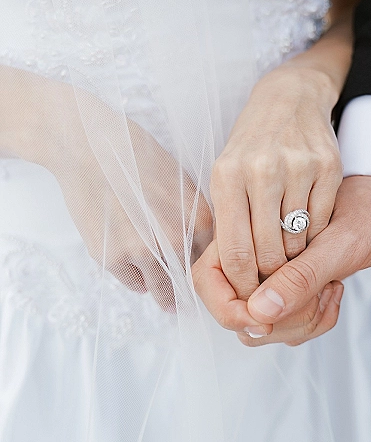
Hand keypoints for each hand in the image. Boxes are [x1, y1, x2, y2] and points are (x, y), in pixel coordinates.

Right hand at [18, 74, 211, 311]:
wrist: (88, 147)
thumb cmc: (135, 156)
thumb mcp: (180, 180)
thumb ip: (194, 216)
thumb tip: (200, 248)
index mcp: (198, 218)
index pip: (211, 257)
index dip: (204, 265)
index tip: (200, 272)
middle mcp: (174, 239)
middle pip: (189, 279)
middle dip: (186, 284)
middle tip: (183, 294)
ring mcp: (142, 251)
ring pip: (161, 289)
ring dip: (161, 287)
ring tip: (161, 287)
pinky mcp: (112, 258)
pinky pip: (133, 282)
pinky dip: (136, 278)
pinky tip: (135, 268)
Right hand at [193, 175, 370, 344]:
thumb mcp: (344, 242)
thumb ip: (301, 275)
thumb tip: (259, 311)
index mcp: (247, 219)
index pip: (207, 279)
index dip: (231, 308)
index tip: (269, 320)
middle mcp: (250, 245)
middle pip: (236, 308)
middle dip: (281, 317)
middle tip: (325, 292)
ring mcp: (268, 265)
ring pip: (263, 319)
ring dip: (302, 320)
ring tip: (334, 287)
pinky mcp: (289, 279)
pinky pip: (286, 318)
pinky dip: (313, 318)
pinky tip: (335, 292)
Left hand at [210, 64, 342, 300]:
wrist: (288, 100)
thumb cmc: (251, 147)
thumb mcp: (227, 176)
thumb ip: (227, 222)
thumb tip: (231, 277)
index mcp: (227, 176)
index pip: (235, 251)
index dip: (243, 284)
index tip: (249, 295)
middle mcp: (261, 170)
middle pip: (268, 252)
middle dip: (270, 276)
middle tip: (272, 281)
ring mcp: (297, 166)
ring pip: (297, 241)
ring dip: (292, 256)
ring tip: (287, 251)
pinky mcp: (328, 166)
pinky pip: (321, 222)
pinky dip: (313, 236)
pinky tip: (305, 228)